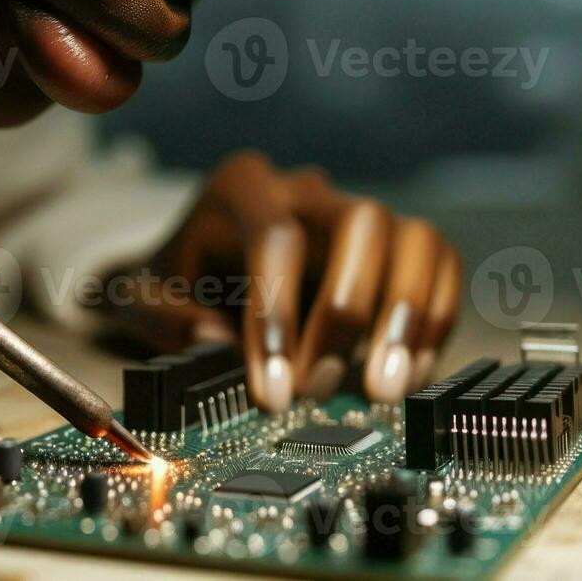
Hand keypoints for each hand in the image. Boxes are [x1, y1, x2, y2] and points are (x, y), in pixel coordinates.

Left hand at [97, 151, 462, 413]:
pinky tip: (406, 376)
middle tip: (324, 388)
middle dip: (349, 311)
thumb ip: (162, 317)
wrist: (206, 267)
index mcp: (242, 189)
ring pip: (415, 238)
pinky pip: (440, 266)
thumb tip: (217, 340)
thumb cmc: (178, 281)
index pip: (273, 238)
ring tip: (382, 390)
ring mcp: (359, 212)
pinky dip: (433, 322)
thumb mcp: (141, 298)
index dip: (277, 317)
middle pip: (360, 224)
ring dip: (407, 318)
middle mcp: (309, 189)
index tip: (273, 392)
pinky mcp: (397, 245)